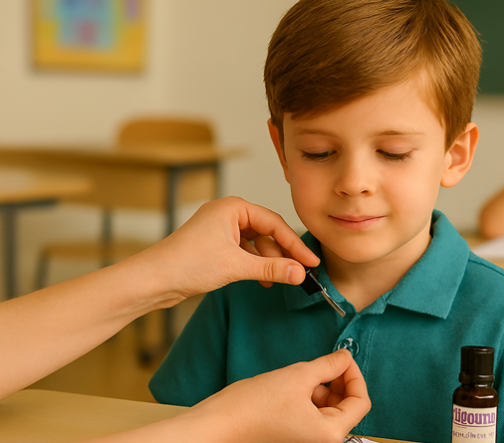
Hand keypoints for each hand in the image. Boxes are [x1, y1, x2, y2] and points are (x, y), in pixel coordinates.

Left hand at [135, 196, 319, 302]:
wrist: (152, 280)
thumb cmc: (186, 264)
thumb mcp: (236, 266)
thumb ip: (272, 268)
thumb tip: (300, 273)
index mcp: (233, 208)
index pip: (275, 223)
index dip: (295, 244)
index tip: (311, 262)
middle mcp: (227, 214)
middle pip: (268, 232)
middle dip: (283, 254)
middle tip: (301, 272)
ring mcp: (221, 229)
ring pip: (257, 244)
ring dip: (269, 262)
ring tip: (279, 280)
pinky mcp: (215, 245)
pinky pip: (245, 251)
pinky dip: (255, 265)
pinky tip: (263, 280)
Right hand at [186, 349, 370, 442]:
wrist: (216, 426)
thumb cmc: (251, 407)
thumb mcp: (297, 376)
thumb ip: (328, 365)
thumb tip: (345, 356)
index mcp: (329, 434)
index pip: (361, 401)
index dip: (354, 375)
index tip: (343, 359)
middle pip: (346, 407)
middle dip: (337, 382)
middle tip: (323, 363)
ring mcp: (307, 441)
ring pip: (329, 411)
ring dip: (321, 390)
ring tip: (300, 378)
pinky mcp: (295, 438)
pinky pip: (313, 417)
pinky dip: (309, 400)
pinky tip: (293, 388)